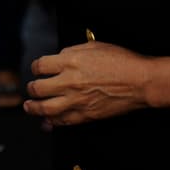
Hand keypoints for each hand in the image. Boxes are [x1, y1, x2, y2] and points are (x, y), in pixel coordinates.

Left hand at [24, 41, 148, 126]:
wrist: (139, 82)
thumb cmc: (121, 61)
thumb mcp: (94, 46)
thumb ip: (72, 52)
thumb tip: (59, 58)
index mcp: (70, 61)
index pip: (40, 66)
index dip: (36, 67)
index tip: (37, 69)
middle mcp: (69, 81)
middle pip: (37, 88)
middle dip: (31, 88)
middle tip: (31, 89)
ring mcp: (76, 101)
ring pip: (44, 108)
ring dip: (33, 108)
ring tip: (30, 106)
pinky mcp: (85, 115)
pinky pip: (62, 121)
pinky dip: (52, 122)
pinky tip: (47, 121)